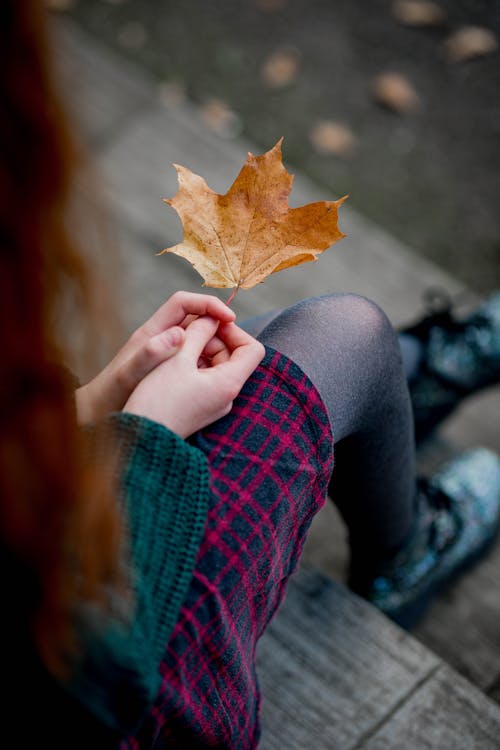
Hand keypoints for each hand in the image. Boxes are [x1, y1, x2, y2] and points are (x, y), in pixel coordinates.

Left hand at [75, 292, 235, 423]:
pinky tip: (214, 377)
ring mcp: (166, 351)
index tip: (230, 317)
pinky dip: (208, 361)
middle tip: (235, 344)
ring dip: (216, 346)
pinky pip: (195, 356)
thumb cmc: (112, 394)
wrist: (98, 411)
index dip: (209, 304)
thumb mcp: (130, 374)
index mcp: (153, 331)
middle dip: (218, 326)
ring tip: (228, 363)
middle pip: (195, 318)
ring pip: (198, 338)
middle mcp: (160, 337)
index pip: (185, 302)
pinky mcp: (169, 367)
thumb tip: (178, 332)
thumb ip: (151, 352)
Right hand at [123, 315, 265, 436]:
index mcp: (229, 383)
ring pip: (219, 366)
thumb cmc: (159, 398)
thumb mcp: (178, 358)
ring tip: (178, 348)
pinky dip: (195, 366)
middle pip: (234, 356)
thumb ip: (198, 333)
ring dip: (202, 351)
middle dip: (214, 339)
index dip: (235, 331)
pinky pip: (207, 379)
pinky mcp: (202, 408)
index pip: (253, 349)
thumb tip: (211, 318)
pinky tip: (174, 365)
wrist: (141, 437)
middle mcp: (228, 396)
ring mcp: (216, 404)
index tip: (211, 323)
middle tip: (188, 333)